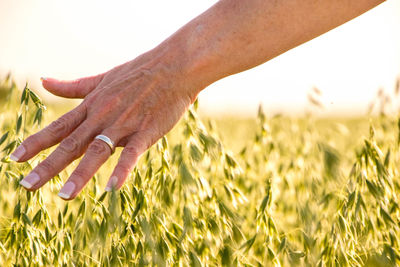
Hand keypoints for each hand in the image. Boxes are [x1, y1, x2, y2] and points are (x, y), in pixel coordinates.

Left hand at [12, 49, 195, 199]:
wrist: (173, 67)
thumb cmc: (140, 73)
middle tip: (26, 186)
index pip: (59, 127)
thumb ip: (74, 86)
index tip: (15, 158)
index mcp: (92, 105)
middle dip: (48, 166)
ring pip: (98, 151)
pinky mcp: (146, 131)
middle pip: (71, 144)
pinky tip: (112, 187)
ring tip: (64, 195)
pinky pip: (132, 153)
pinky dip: (122, 169)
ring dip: (80, 174)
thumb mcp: (103, 78)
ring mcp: (124, 124)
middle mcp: (103, 116)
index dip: (36, 143)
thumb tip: (44, 81)